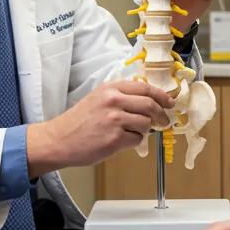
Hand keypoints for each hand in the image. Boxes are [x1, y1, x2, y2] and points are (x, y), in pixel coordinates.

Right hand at [26, 80, 172, 175]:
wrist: (59, 139)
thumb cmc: (79, 121)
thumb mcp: (98, 98)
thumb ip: (121, 96)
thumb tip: (148, 101)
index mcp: (111, 88)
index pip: (145, 88)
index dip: (162, 96)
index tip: (170, 102)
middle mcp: (114, 101)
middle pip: (150, 105)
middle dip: (161, 115)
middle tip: (164, 121)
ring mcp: (115, 120)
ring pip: (146, 124)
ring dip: (144, 130)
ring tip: (131, 132)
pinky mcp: (115, 139)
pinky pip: (137, 139)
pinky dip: (134, 141)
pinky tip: (121, 141)